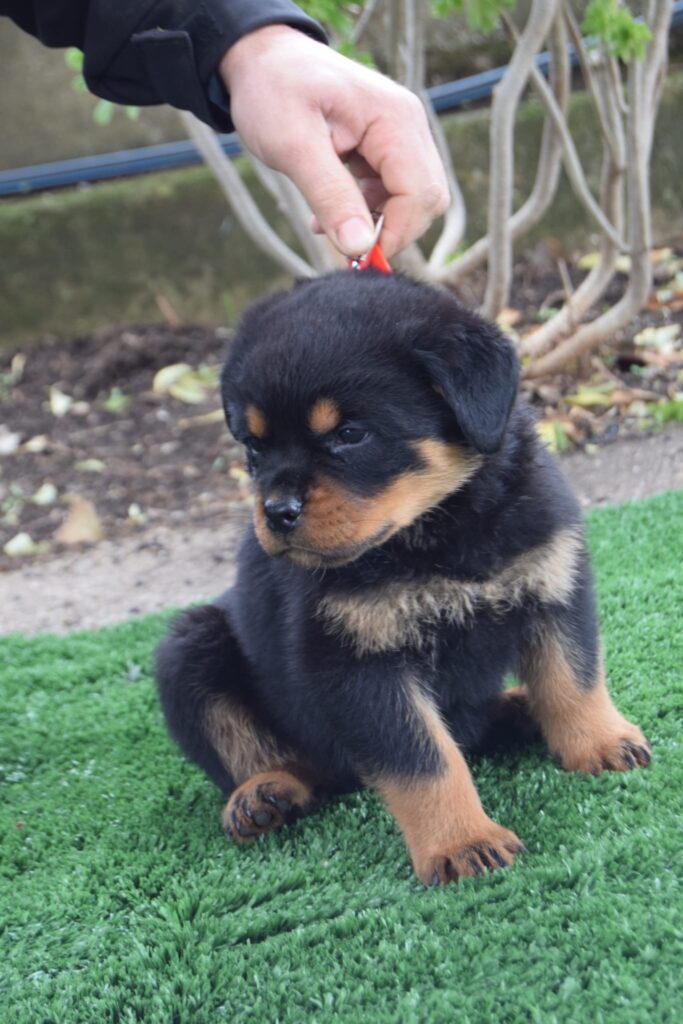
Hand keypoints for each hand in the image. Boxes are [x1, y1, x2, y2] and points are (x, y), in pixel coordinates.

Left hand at [220, 25, 448, 258]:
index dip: (394, 233)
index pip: (420, 194)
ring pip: (413, 199)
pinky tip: (331, 213)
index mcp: (394, 119)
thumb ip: (330, 195)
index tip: (356, 257)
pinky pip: (394, 191)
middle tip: (343, 247)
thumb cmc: (273, 90)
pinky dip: (368, 211)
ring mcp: (401, 134)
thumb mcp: (293, 147)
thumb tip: (360, 247)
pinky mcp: (387, 146)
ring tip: (326, 225)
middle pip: (426, 200)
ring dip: (377, 223)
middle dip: (390, 232)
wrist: (261, 59)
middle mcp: (408, 125)